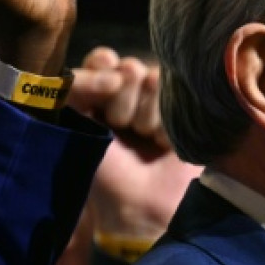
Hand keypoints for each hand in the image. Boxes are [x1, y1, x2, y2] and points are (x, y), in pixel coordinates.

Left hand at [67, 46, 199, 240]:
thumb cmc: (104, 170)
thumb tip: (113, 60)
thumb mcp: (77, 123)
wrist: (140, 205)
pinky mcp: (188, 112)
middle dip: (123, 106)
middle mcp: (132, 90)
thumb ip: (77, 84)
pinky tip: (166, 145)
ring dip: (147, 119)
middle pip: (130, 68)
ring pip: (155, 81)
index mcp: (101, 90)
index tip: (101, 105)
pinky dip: (168, 127)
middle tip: (124, 132)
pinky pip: (178, 98)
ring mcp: (162, 101)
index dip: (103, 77)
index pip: (103, 59)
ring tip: (148, 141)